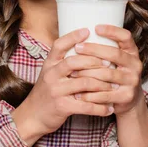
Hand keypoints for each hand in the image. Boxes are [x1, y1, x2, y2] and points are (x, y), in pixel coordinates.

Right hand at [11, 28, 114, 146]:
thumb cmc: (46, 93)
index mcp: (49, 64)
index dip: (72, 36)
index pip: (59, 45)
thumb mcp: (49, 74)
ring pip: (84, 83)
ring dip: (102, 85)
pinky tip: (109, 108)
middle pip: (74, 62)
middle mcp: (51, 75)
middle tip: (109, 62)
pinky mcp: (62, 106)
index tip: (87, 30)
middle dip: (94, 61)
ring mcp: (56, 90)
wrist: (32, 116)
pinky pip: (85, 105)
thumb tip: (85, 50)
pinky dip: (100, 108)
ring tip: (114, 86)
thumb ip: (63, 64)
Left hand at [71, 24, 144, 115]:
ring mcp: (132, 81)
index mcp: (132, 52)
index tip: (96, 27)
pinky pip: (106, 94)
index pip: (126, 37)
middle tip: (77, 47)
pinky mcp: (126, 96)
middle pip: (114, 54)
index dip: (112, 31)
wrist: (128, 100)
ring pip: (107, 74)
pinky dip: (91, 94)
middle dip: (94, 49)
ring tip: (72, 71)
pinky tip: (79, 92)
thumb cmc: (114, 73)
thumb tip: (77, 34)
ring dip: (87, 72)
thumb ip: (103, 49)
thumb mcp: (114, 59)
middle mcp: (135, 65)